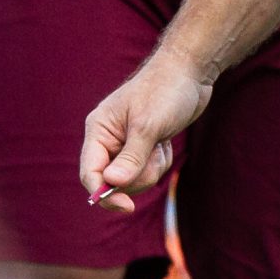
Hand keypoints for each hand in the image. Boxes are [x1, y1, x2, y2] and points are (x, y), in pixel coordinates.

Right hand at [79, 51, 211, 211]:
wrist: (189, 72)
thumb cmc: (165, 91)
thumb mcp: (148, 126)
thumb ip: (131, 158)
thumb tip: (112, 185)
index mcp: (99, 130)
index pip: (90, 173)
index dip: (104, 194)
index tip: (127, 206)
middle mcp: (108, 138)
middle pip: (113, 181)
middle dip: (138, 175)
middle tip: (154, 154)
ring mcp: (125, 143)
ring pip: (133, 178)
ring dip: (152, 167)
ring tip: (161, 143)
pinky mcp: (142, 146)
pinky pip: (147, 170)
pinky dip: (159, 161)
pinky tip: (165, 142)